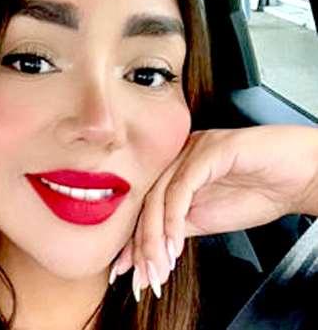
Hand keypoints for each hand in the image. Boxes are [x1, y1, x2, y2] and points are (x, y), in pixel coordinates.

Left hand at [109, 125, 317, 300]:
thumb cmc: (260, 192)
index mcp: (174, 170)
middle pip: (147, 202)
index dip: (134, 240)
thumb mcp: (208, 217)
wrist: (301, 175)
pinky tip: (173, 246)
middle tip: (142, 276)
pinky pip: (181, 188)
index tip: (127, 270)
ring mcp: (190, 150)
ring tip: (157, 268)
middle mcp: (177, 157)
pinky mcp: (208, 150)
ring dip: (154, 238)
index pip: (145, 206)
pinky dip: (173, 220)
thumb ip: (178, 226)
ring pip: (159, 196)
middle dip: (141, 244)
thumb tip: (149, 250)